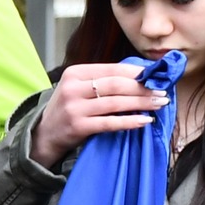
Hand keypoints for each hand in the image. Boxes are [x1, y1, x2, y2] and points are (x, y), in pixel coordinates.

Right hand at [30, 64, 168, 167]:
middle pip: (116, 85)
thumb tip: (141, 76)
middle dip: (143, 88)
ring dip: (141, 103)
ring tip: (158, 104)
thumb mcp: (78, 88)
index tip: (156, 77)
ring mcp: (74, 108)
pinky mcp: (77, 126)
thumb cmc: (68, 109)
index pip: (112, 69)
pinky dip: (129, 122)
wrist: (43, 135)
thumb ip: (102, 81)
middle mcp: (72, 88)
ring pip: (115, 103)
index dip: (137, 73)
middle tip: (161, 92)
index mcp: (74, 73)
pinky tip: (145, 121)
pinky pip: (109, 123)